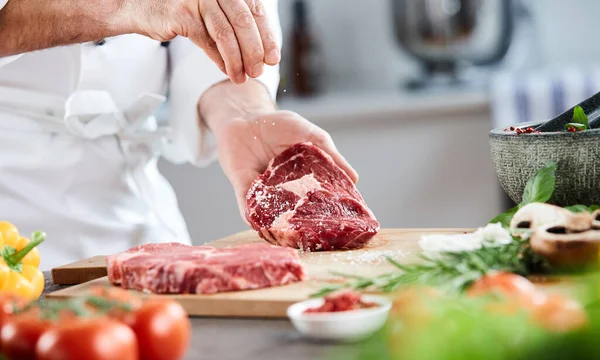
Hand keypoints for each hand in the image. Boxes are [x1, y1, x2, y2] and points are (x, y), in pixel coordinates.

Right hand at [134, 0, 279, 83]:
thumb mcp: (213, 12)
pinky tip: (227, 71)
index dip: (266, 36)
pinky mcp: (182, 14)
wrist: (140, 6)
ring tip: (243, 76)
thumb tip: (262, 54)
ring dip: (238, 60)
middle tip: (259, 71)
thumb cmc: (181, 9)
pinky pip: (208, 42)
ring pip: (226, 34)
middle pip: (244, 22)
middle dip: (255, 51)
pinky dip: (220, 60)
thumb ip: (234, 25)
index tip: (273, 58)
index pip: (255, 10)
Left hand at [214, 110, 358, 220]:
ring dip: (280, 223)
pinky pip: (248, 205)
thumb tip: (354, 179)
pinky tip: (257, 221)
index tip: (344, 223)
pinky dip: (252, 214)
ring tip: (289, 233)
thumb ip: (331, 156)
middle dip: (306, 224)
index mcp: (306, 181)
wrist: (246, 116)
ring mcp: (266, 193)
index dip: (331, 212)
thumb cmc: (280, 126)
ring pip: (274, 214)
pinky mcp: (244, 189)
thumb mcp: (312, 136)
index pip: (321, 200)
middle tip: (316, 232)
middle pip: (299, 213)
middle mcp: (287, 192)